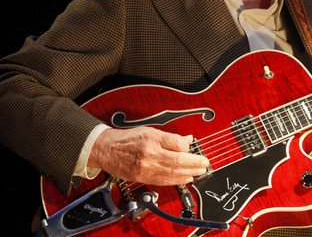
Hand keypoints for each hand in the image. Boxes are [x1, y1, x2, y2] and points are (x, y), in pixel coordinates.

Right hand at [88, 126, 209, 185]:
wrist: (107, 149)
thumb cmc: (127, 139)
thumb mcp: (149, 131)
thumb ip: (169, 138)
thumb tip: (187, 140)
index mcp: (151, 138)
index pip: (177, 143)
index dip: (188, 146)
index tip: (193, 147)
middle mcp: (149, 153)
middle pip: (177, 161)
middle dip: (194, 163)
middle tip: (204, 163)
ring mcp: (145, 167)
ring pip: (172, 173)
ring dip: (189, 173)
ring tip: (199, 172)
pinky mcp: (142, 177)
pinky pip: (163, 181)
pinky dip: (177, 181)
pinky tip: (186, 179)